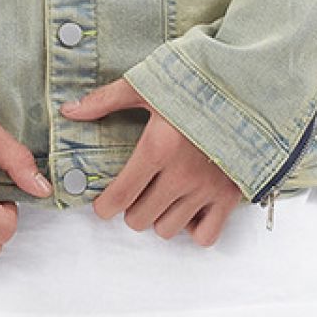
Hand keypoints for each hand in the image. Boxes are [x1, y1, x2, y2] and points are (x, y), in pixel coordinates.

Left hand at [62, 78, 243, 245]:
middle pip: (140, 218)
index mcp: (157, 148)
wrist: (246, 83)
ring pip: (168, 230)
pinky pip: (205, 236)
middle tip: (135, 190)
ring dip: (158, 217)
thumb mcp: (147, 83)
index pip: (119, 197)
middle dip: (131, 208)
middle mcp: (181, 175)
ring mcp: (207, 188)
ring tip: (161, 195)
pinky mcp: (231, 196)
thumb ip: (107, 100)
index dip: (104, 206)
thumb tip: (70, 110)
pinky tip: (188, 206)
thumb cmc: (195, 80)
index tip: (103, 203)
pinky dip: (192, 228)